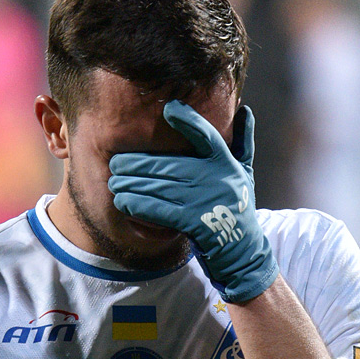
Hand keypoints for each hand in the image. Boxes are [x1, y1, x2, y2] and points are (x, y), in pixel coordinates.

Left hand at [108, 100, 278, 301]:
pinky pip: (158, 210)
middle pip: (167, 164)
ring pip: (158, 187)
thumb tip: (246, 110)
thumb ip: (244, 141)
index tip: (169, 109)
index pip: (206, 135)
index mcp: (224, 162)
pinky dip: (138, 204)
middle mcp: (214, 178)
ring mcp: (203, 201)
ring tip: (113, 182)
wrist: (242, 250)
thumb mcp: (246, 172)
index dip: (188, 120)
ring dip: (130, 184)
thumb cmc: (239, 206)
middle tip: (115, 163)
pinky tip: (122, 201)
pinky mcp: (193, 222)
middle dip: (136, 163)